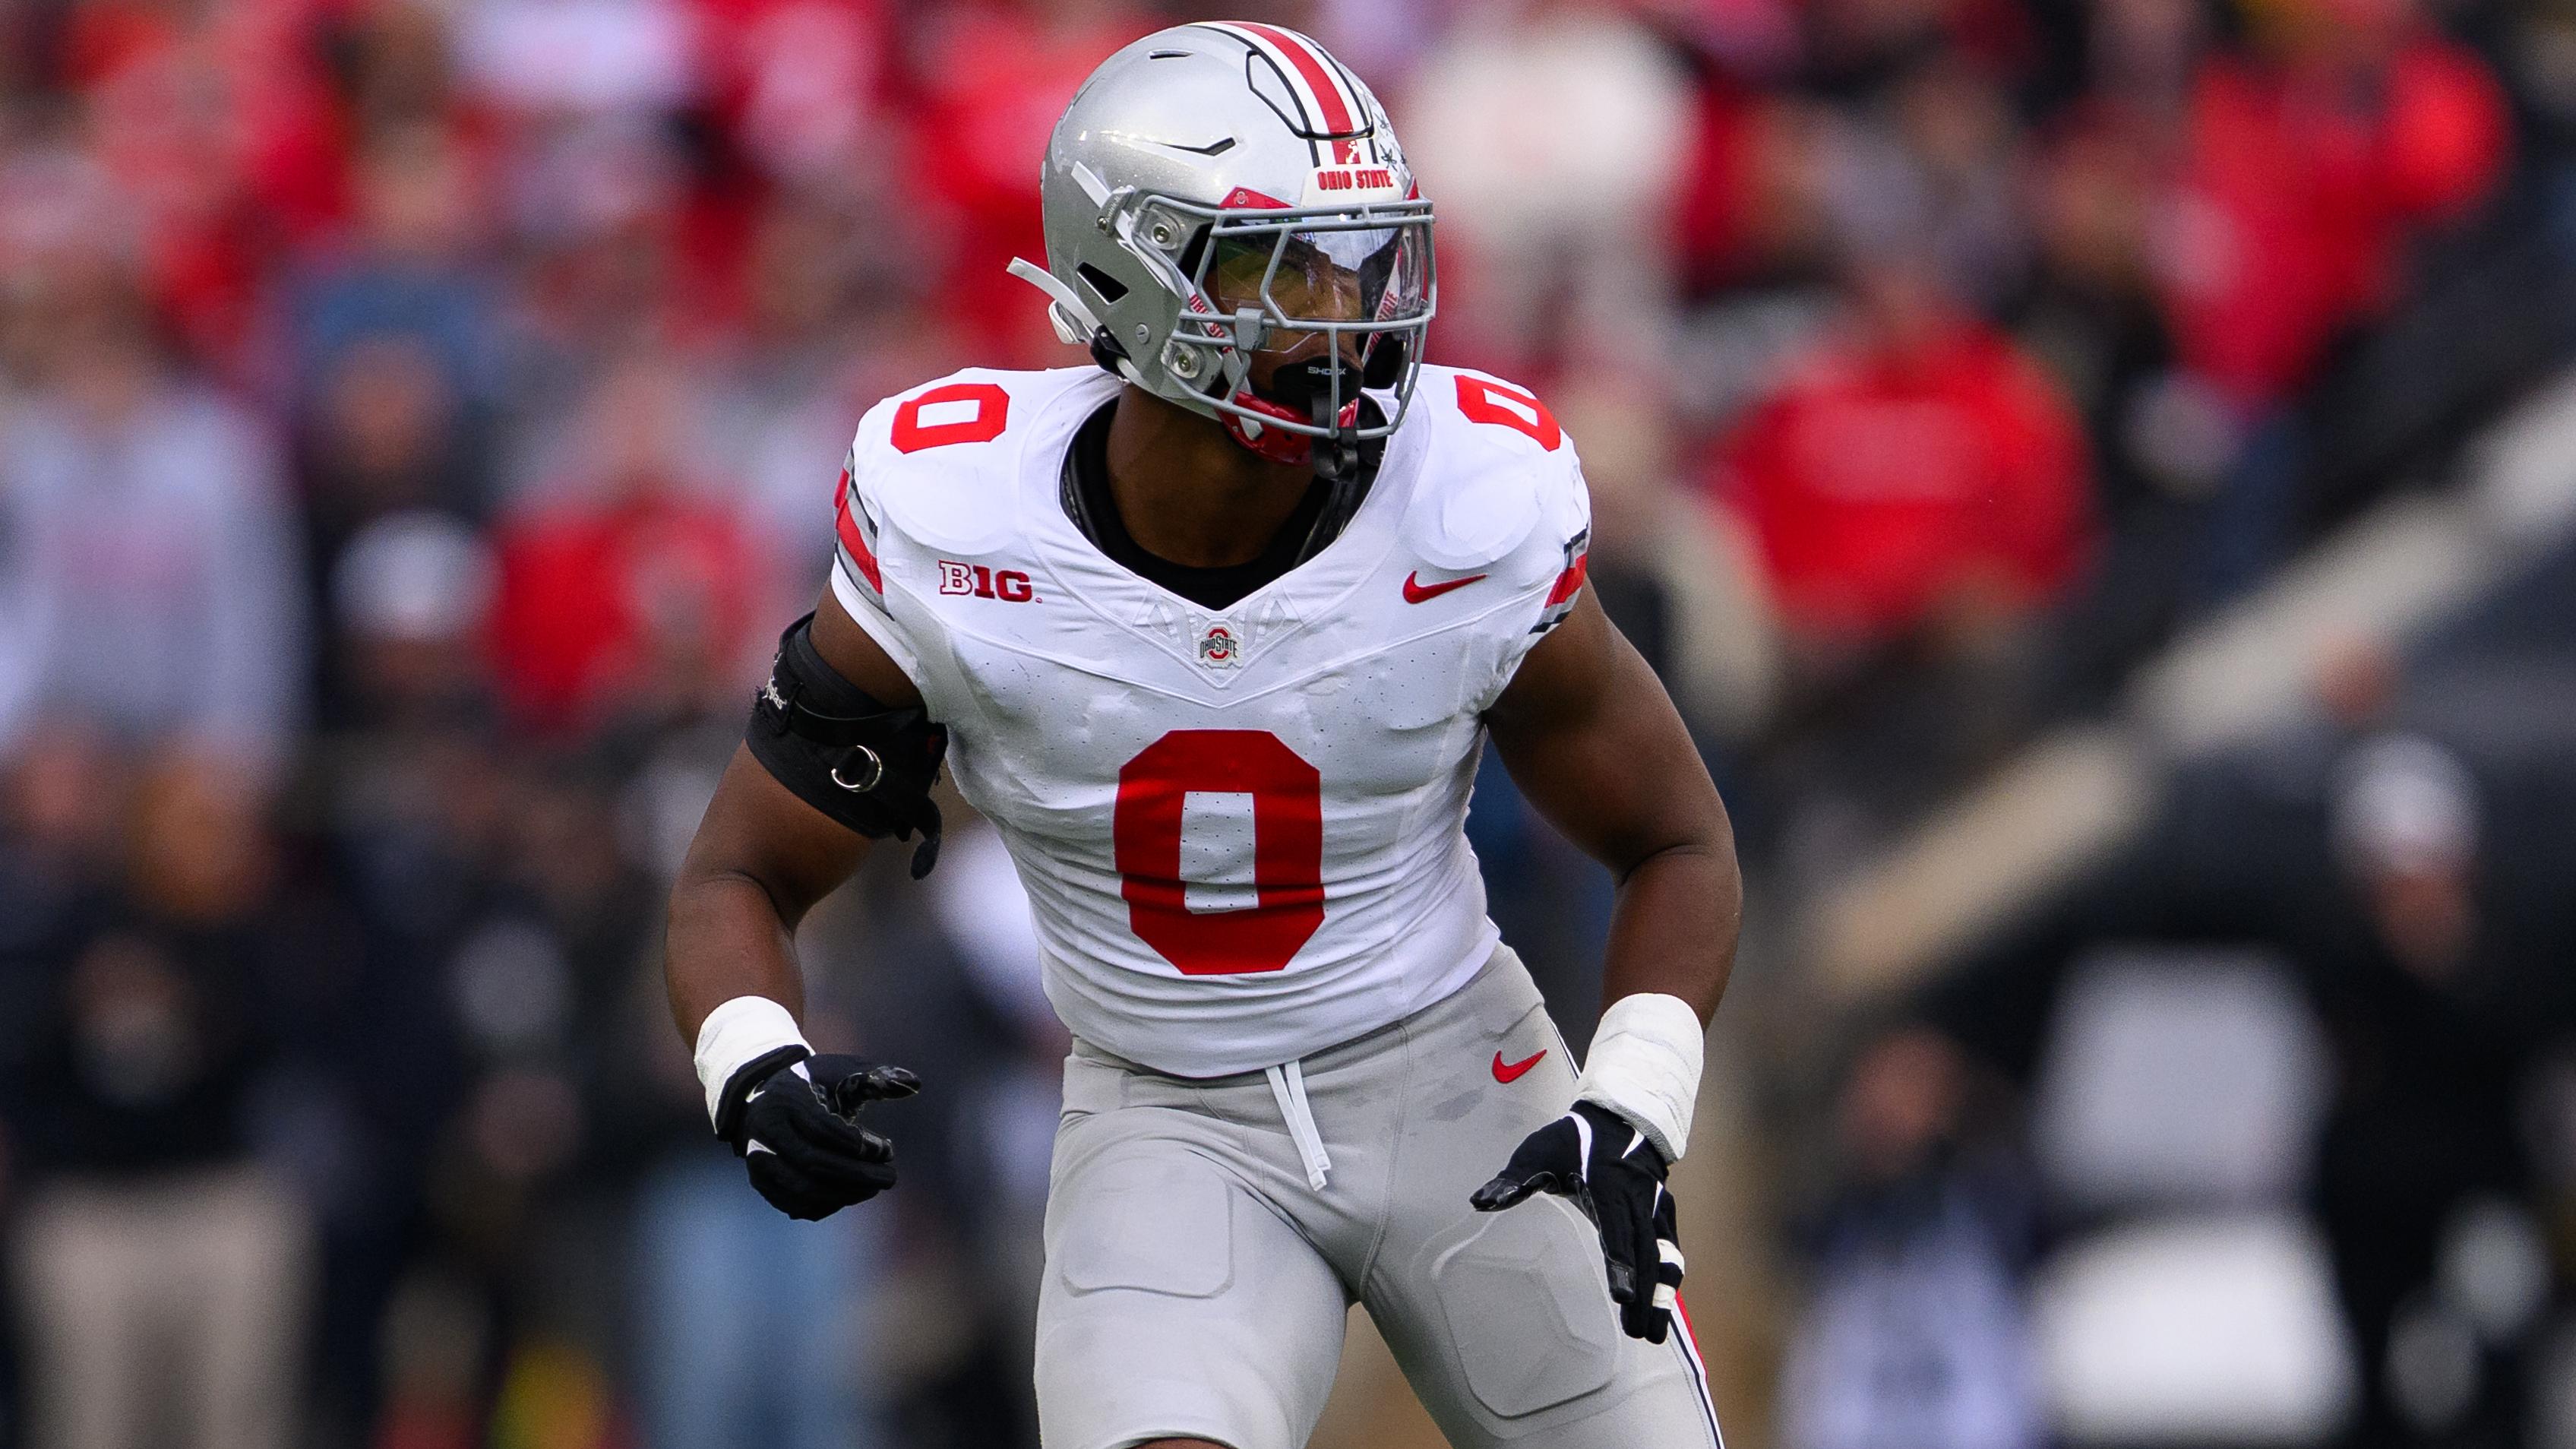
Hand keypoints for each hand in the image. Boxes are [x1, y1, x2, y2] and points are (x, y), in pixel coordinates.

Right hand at [720, 1051, 918, 1220]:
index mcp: (784, 1099)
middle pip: (813, 1163)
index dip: (858, 1144)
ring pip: (803, 1190)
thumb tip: (915, 1083)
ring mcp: (759, 1161)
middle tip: (891, 1177)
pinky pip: (796, 1204)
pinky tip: (853, 1193)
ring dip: (847, 1194)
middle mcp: (764, 1132)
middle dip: (858, 1174)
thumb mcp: (840, 1070)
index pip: (821, 1129)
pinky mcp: (762, 1183)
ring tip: (876, 1185)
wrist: (765, 1100)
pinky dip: (829, 1204)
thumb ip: (876, 1075)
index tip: (887, 1148)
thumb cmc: (813, 1083)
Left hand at [1471, 1099, 1683, 1341]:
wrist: (1624, 1119)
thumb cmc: (1575, 1139)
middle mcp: (1638, 1201)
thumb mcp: (1540, 1151)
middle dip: (1643, 1295)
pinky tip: (1662, 1307)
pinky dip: (1667, 1279)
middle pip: (1644, 1254)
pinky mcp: (1664, 1214)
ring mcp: (1656, 1208)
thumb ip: (1513, 1179)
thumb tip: (1480, 1201)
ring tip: (1654, 1333)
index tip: (1622, 1297)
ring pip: (1663, 1255)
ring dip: (1660, 1295)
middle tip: (1639, 1333)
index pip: (1616, 1231)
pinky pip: (1670, 1249)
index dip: (1620, 1264)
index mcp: (1608, 1187)